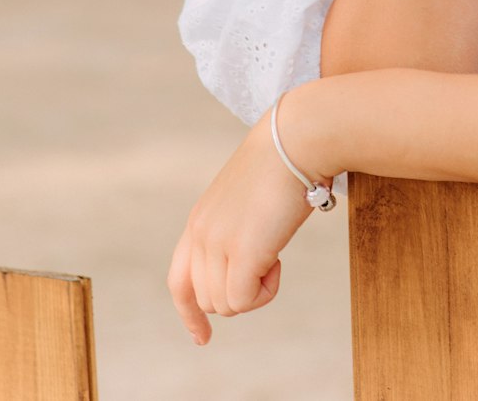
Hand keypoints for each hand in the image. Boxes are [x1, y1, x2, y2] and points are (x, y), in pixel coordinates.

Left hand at [167, 114, 318, 344]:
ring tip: (276, 254)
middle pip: (207, 300)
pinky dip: (266, 291)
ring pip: (227, 305)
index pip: (179, 281)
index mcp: (198, 220)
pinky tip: (279, 260)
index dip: (188, 313)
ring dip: (256, 290)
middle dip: (240, 293)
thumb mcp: (248, 200)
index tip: (202, 338)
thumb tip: (248, 262)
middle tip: (269, 262)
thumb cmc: (285, 163)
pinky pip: (244, 301)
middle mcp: (199, 234)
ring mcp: (217, 243)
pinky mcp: (241, 253)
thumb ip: (236, 228)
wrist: (297, 139)